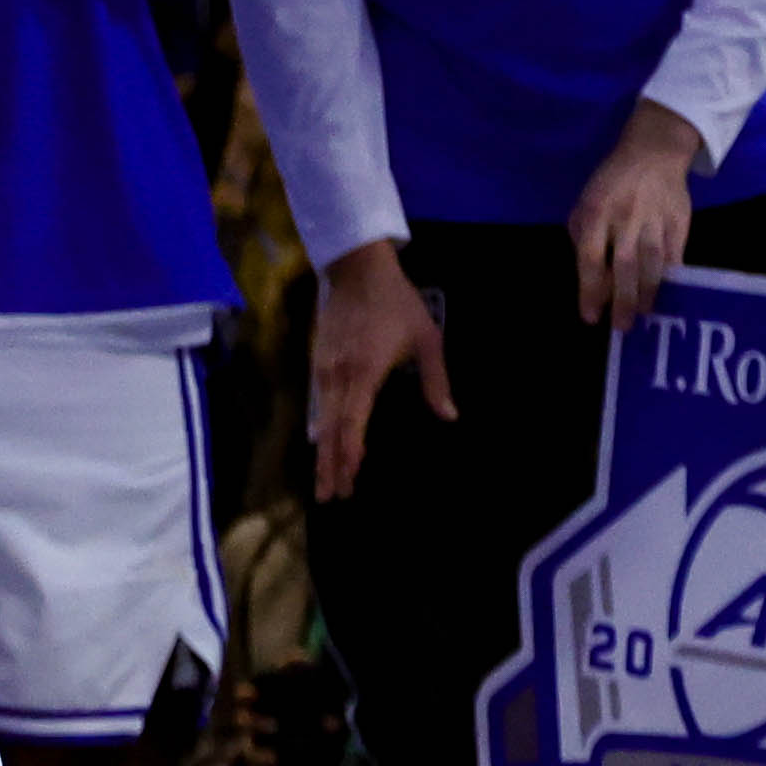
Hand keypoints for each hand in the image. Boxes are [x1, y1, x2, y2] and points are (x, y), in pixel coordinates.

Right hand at [306, 241, 452, 504]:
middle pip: (331, 429)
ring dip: (322, 451)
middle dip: (331, 465)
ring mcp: (324, 368)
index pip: (353, 422)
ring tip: (324, 481)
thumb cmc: (397, 303)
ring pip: (321, 419)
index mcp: (365, 372)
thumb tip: (449, 416)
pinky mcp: (318, 361)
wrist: (357, 268)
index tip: (349, 480)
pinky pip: (317, 402)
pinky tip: (319, 442)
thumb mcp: (426, 338)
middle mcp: (339, 375)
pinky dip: (319, 428)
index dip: (350, 453)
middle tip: (333, 497)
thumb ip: (436, 379)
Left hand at [565, 101, 703, 327]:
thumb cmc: (610, 183)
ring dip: (647, 294)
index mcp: (596, 212)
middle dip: (621, 300)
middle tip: (621, 326)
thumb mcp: (584, 202)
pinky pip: (675, 257)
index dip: (589, 290)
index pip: (590, 258)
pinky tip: (667, 297)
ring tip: (643, 316)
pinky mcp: (679, 223)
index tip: (591, 317)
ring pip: (652, 264)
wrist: (652, 153)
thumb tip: (591, 279)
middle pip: (623, 266)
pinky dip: (670, 280)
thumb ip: (583, 238)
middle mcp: (625, 219)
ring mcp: (655, 221)